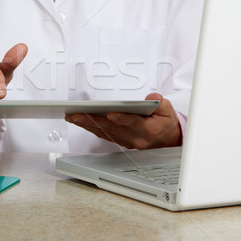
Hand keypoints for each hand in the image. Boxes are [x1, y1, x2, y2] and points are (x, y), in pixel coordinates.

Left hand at [65, 93, 181, 148]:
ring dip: (87, 125)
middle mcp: (135, 138)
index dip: (123, 119)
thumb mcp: (168, 110)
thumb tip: (151, 98)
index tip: (111, 114)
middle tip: (76, 114)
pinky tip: (81, 121)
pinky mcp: (120, 141)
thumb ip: (160, 103)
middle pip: (112, 129)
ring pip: (104, 133)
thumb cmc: (165, 123)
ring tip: (73, 116)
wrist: (167, 141)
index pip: (134, 123)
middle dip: (93, 121)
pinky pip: (103, 135)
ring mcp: (127, 141)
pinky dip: (91, 128)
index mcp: (149, 129)